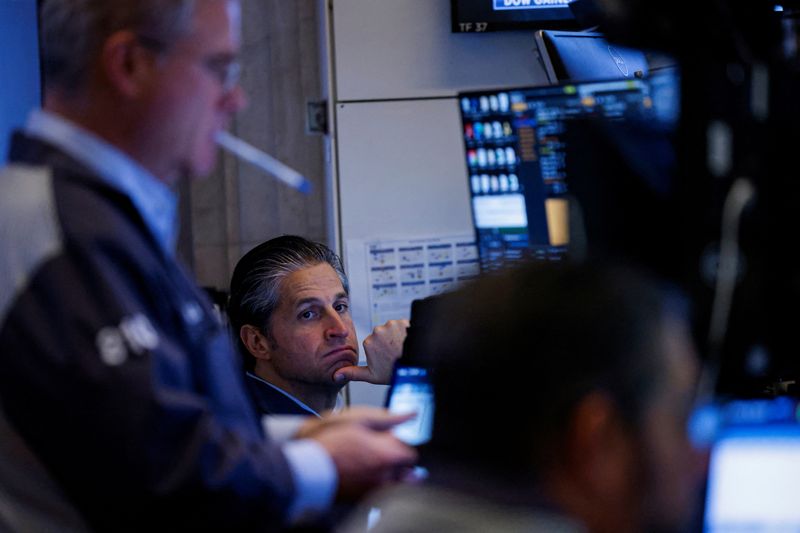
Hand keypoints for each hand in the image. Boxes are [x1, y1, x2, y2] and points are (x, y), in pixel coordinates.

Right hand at [302, 407, 418, 501]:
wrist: (309, 467)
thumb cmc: (332, 443)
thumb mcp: (361, 421)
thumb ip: (389, 419)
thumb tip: (410, 414)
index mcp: (387, 455)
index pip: (410, 454)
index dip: (402, 445)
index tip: (392, 440)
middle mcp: (384, 476)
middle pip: (408, 472)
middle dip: (400, 462)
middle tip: (385, 452)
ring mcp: (374, 490)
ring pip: (396, 485)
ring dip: (394, 475)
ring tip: (378, 465)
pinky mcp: (363, 498)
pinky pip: (381, 493)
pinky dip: (380, 485)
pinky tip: (366, 475)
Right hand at [333, 319, 408, 384]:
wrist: (415, 366)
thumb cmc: (394, 372)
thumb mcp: (371, 376)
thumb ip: (352, 373)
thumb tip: (336, 375)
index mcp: (368, 342)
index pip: (374, 343)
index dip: (382, 351)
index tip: (388, 357)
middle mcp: (377, 331)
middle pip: (383, 334)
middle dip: (389, 342)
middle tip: (396, 353)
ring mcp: (391, 325)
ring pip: (393, 329)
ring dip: (397, 336)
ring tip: (402, 348)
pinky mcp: (403, 321)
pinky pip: (403, 325)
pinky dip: (406, 332)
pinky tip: (408, 342)